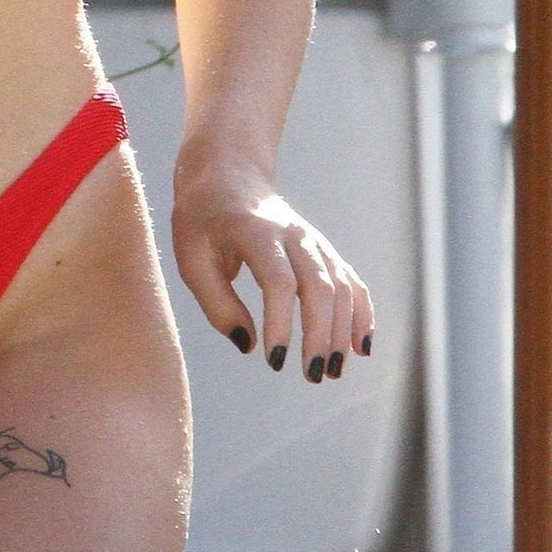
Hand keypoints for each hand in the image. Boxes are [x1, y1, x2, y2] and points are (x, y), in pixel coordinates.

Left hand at [172, 162, 374, 382]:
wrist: (227, 175)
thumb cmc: (202, 220)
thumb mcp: (191, 257)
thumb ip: (216, 302)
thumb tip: (248, 345)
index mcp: (255, 231)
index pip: (279, 281)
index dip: (281, 323)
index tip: (275, 361)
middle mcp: (293, 233)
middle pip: (320, 286)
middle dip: (320, 335)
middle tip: (310, 375)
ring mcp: (313, 240)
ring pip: (341, 287)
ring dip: (342, 332)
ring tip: (330, 372)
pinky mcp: (323, 250)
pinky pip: (351, 282)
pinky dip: (361, 314)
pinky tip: (360, 348)